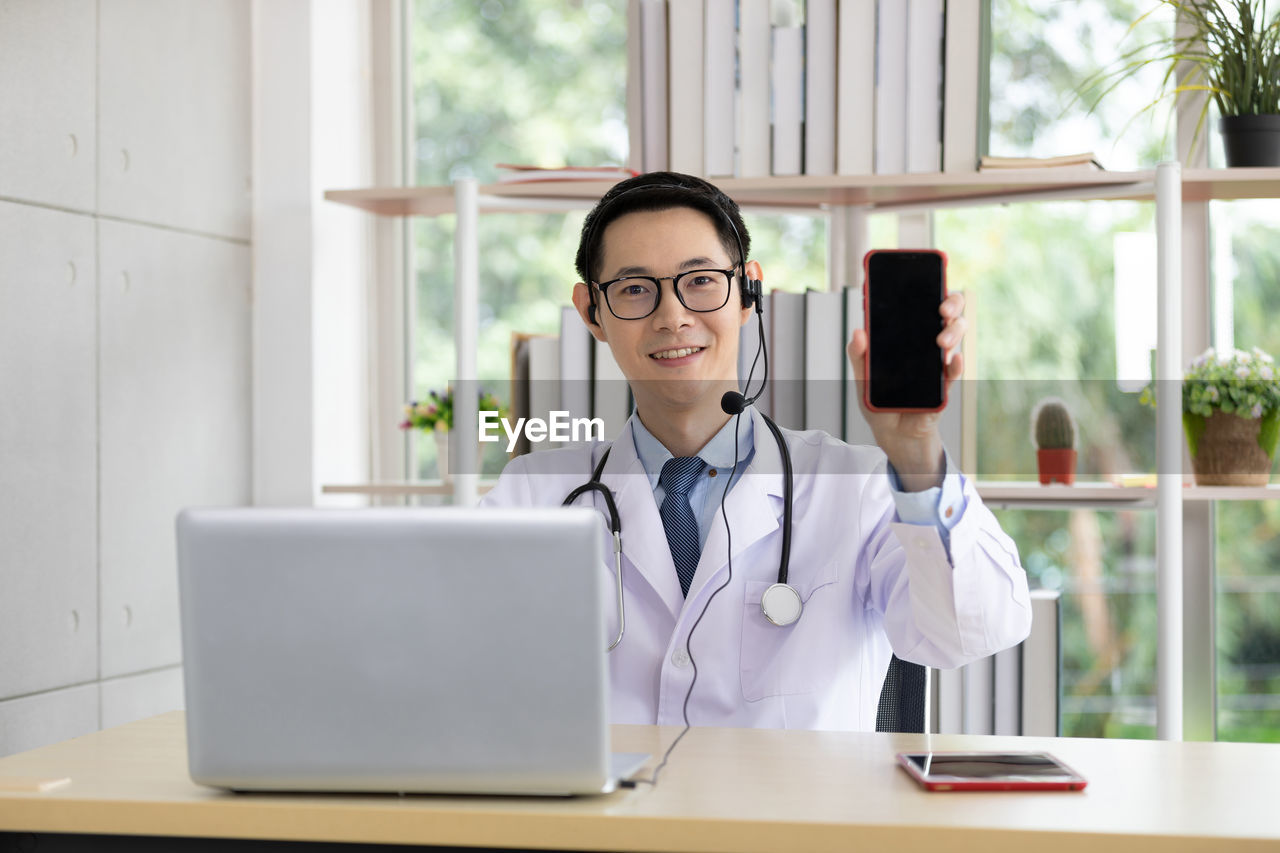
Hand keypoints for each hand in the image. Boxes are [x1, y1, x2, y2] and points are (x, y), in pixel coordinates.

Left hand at [847, 291, 965, 490]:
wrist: (892, 433)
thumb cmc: (880, 401)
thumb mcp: (863, 377)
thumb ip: (859, 355)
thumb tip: (858, 331)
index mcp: (908, 337)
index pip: (921, 305)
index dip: (924, 289)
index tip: (919, 280)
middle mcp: (927, 344)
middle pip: (949, 314)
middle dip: (951, 304)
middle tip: (941, 309)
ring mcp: (938, 363)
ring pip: (956, 337)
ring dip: (953, 333)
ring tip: (941, 341)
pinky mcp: (945, 386)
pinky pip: (954, 372)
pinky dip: (955, 365)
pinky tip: (951, 361)